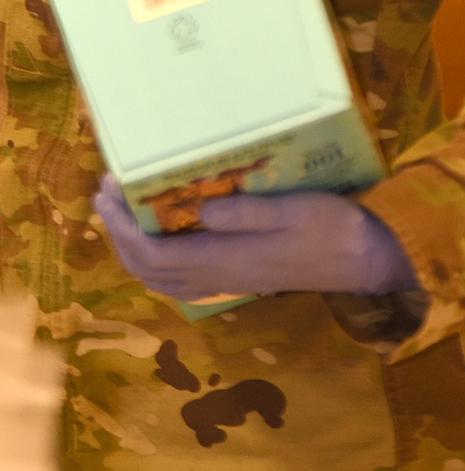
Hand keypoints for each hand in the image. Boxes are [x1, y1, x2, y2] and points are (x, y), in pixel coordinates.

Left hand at [94, 175, 417, 298]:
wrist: (365, 262)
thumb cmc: (330, 228)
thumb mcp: (292, 210)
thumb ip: (247, 213)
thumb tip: (201, 210)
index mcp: (225, 258)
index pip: (152, 253)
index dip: (122, 225)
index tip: (109, 189)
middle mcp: (218, 276)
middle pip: (146, 269)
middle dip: (117, 233)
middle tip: (105, 193)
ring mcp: (226, 282)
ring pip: (160, 279)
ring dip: (132, 247)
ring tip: (122, 211)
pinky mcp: (237, 279)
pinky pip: (180, 280)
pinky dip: (155, 261)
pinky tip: (157, 237)